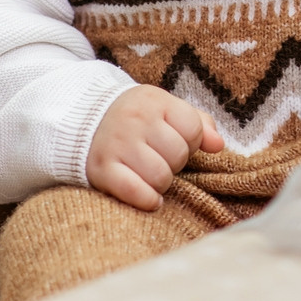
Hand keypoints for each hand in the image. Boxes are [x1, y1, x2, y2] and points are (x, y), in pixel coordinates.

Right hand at [87, 85, 224, 210]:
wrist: (82, 122)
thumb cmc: (135, 119)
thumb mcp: (165, 110)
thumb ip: (198, 123)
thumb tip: (218, 145)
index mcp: (154, 100)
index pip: (194, 129)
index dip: (191, 141)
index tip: (174, 142)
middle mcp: (134, 120)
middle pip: (178, 154)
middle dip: (175, 162)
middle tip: (159, 159)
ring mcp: (116, 145)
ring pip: (161, 177)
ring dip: (162, 183)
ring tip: (150, 174)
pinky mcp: (101, 170)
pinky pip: (137, 193)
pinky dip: (148, 200)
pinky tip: (148, 196)